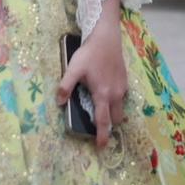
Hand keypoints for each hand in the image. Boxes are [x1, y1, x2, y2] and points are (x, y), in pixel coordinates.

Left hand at [58, 27, 128, 150]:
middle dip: (108, 126)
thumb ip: (66, 86)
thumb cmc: (89, 53)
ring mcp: (122, 88)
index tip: (102, 147)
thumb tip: (59, 102)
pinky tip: (105, 93)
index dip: (102, 135)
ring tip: (100, 110)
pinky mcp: (125, 81)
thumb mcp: (73, 69)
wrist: (106, 37)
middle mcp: (115, 94)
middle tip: (98, 127)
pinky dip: (115, 102)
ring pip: (120, 108)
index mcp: (103, 95)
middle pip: (115, 119)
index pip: (103, 121)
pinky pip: (121, 98)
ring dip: (112, 113)